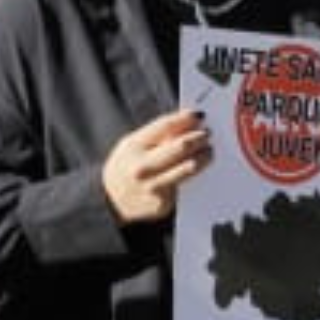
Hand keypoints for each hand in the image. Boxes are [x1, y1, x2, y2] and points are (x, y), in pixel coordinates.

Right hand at [102, 108, 214, 223]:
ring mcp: (153, 186)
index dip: (185, 118)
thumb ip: (155, 135)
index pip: (165, 126)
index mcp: (133, 147)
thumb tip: (187, 122)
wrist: (110, 204)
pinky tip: (197, 168)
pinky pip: (186, 185)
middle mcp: (142, 167)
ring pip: (190, 166)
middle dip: (200, 137)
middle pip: (181, 146)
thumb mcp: (131, 146)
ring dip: (205, 155)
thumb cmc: (125, 169)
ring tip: (209, 150)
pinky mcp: (163, 203)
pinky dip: (196, 174)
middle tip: (208, 133)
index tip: (199, 115)